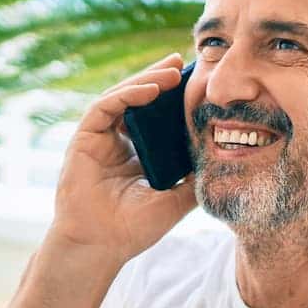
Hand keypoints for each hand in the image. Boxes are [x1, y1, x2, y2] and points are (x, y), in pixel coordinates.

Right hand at [47, 54, 197, 266]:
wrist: (101, 246)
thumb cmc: (133, 229)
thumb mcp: (176, 200)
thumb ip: (194, 179)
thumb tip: (224, 160)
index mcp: (138, 152)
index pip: (156, 114)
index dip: (174, 96)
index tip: (197, 81)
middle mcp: (118, 141)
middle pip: (139, 98)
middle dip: (161, 77)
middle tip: (185, 61)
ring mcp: (100, 138)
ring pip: (122, 96)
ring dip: (147, 80)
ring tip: (173, 71)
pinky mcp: (84, 138)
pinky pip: (105, 106)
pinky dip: (127, 94)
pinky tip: (150, 89)